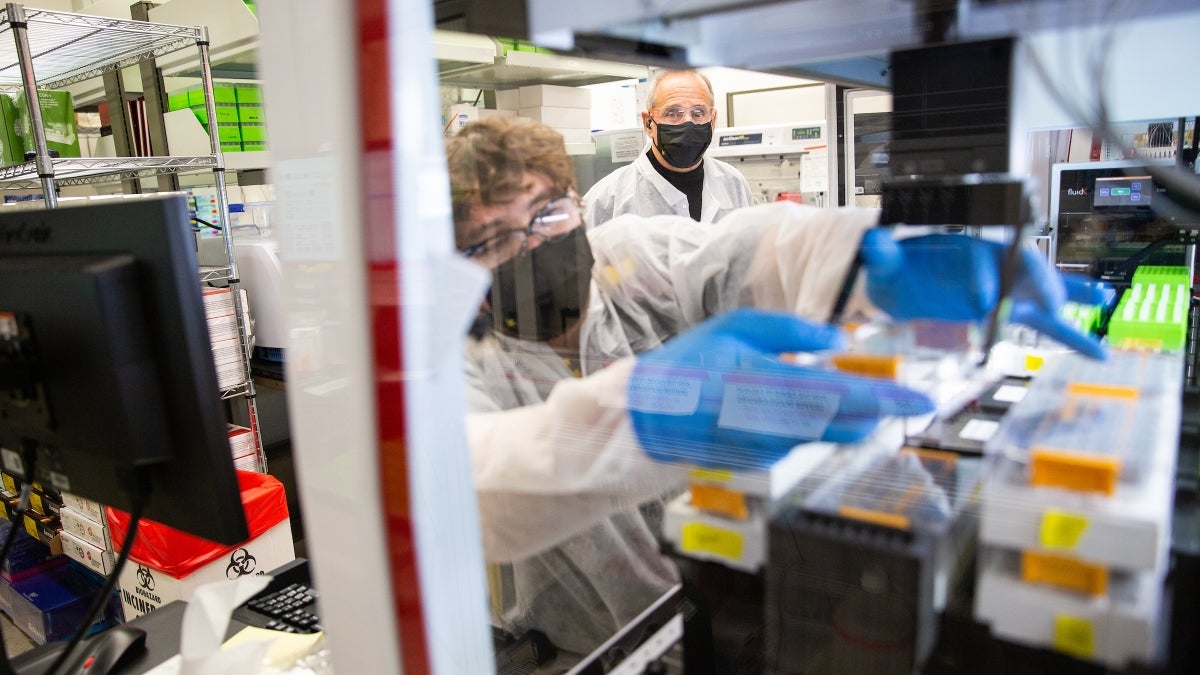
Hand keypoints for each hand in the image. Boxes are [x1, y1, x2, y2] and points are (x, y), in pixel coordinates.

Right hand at [627, 309, 934, 469]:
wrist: (650, 416)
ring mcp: (772, 447)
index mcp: (770, 384)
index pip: (844, 394)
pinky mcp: (766, 459)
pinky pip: (804, 440)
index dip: (888, 397)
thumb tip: (837, 343)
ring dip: (851, 417)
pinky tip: (803, 409)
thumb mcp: (736, 327)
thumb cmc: (691, 364)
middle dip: (880, 410)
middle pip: (848, 422)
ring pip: (829, 433)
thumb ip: (790, 332)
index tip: (922, 398)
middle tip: (906, 397)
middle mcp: (776, 423)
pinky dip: (816, 424)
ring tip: (863, 398)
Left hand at [859, 230, 1107, 359]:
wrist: (902, 283)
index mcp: (964, 247)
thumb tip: (873, 242)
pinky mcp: (1010, 311)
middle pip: (1024, 267)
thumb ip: (881, 253)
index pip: (980, 259)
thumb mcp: (885, 261)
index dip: (982, 277)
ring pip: (1044, 290)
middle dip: (1039, 284)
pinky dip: (1071, 336)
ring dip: (1073, 296)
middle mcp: (993, 263)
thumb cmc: (897, 268)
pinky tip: (1098, 351)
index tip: (981, 301)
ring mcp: (1006, 287)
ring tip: (1103, 302)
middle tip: (1050, 306)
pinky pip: (1044, 322)